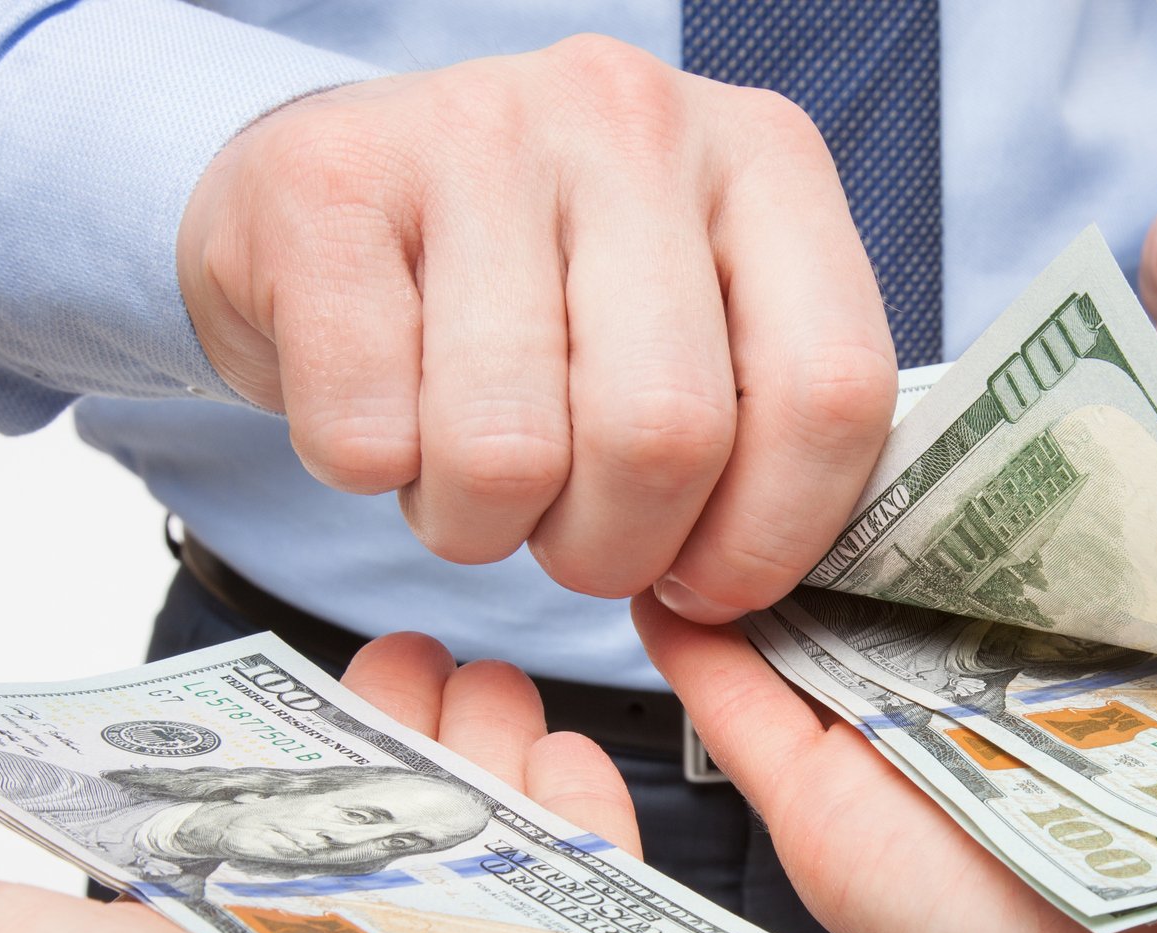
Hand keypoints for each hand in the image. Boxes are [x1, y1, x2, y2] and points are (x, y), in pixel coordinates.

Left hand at [0, 635, 713, 932]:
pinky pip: (609, 918)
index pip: (233, 839)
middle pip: (374, 844)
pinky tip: (575, 769)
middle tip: (414, 658)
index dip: (262, 742)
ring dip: (498, 763)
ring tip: (495, 690)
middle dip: (395, 734)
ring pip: (493, 864)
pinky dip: (600, 832)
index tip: (291, 665)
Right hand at [177, 38, 896, 622]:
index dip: (769, 538)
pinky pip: (369, 436)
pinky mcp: (327, 182)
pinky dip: (370, 475)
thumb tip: (758, 590)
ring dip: (482, 525)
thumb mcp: (693, 329)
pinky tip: (382, 413)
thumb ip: (765, 426)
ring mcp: (476, 132)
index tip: (708, 585)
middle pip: (666, 435)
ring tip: (473, 473)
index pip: (831, 391)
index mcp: (763, 161)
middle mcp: (634, 118)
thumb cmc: (540, 299)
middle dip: (613, 549)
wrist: (325, 206)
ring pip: (509, 453)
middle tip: (573, 537)